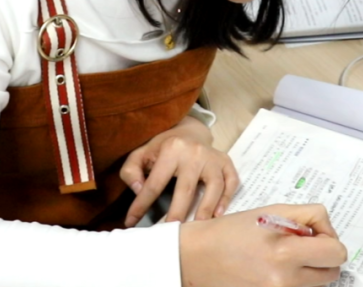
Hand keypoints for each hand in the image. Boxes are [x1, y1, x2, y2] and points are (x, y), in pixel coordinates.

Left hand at [120, 116, 238, 227]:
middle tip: (171, 232)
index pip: (154, 183)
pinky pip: (231, 181)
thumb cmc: (163, 147)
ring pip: (213, 185)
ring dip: (206, 208)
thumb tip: (139, 191)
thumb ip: (131, 171)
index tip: (132, 222)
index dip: (142, 204)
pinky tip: (218, 214)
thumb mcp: (141, 153)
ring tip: (198, 227)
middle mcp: (194, 152)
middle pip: (186, 188)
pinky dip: (226, 198)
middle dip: (178, 212)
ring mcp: (212, 157)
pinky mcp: (225, 162)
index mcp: (170, 149)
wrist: (189, 130)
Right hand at [179, 204, 346, 286]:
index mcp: (285, 252)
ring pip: (316, 283)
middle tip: (299, 245)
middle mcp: (285, 280)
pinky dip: (293, 280)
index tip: (313, 235)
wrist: (198, 258)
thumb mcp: (271, 211)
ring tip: (281, 257)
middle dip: (321, 256)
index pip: (336, 252)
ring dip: (307, 270)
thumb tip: (326, 231)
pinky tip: (272, 269)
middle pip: (332, 272)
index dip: (328, 239)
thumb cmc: (230, 232)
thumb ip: (306, 217)